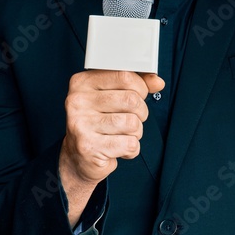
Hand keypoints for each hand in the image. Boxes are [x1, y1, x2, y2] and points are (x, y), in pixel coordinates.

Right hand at [59, 69, 164, 224]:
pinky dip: (131, 149)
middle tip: (131, 119)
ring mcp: (81, 124)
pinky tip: (119, 148)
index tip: (138, 96)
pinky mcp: (89, 147)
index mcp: (82, 83)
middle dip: (141, 112)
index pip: (125, 76)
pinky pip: (129, 144)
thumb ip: (136, 85)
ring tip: (122, 135)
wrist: (78, 157)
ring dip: (136, 132)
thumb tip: (157, 82)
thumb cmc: (98, 123)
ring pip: (132, 123)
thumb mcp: (113, 97)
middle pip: (131, 100)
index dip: (141, 88)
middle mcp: (78, 101)